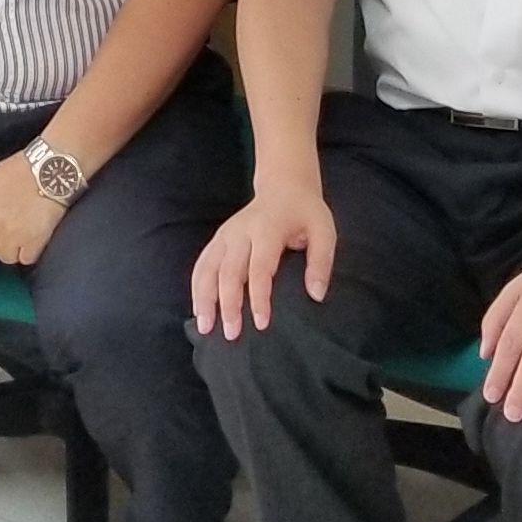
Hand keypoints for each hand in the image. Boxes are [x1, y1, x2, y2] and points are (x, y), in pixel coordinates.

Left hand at [0, 151, 69, 266]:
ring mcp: (10, 235)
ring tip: (27, 232)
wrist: (49, 169)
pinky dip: (32, 251)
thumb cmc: (22, 169)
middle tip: (16, 228)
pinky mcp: (31, 242)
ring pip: (7, 256)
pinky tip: (37, 237)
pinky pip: (26, 258)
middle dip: (2, 241)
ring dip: (16, 248)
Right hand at [193, 182, 338, 338]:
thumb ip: (321, 262)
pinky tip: (198, 308)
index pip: (259, 267)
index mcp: (267, 229)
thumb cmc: (305, 213)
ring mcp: (225, 234)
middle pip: (229, 271)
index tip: (262, 324)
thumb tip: (316, 295)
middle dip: (228, 304)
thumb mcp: (324, 231)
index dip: (259, 297)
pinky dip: (197, 287)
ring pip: (208, 267)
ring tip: (204, 326)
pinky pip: (202, 264)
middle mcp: (240, 232)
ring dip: (204, 297)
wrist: (284, 186)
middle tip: (231, 334)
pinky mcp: (218, 239)